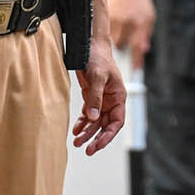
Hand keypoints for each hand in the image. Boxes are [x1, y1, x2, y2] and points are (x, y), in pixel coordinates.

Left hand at [72, 38, 125, 155]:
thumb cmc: (98, 57)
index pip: (117, 121)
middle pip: (106, 125)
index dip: (108, 135)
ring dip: (88, 132)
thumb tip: (94, 118)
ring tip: (77, 142)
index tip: (98, 144)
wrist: (89, 44)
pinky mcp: (91, 96)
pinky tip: (76, 130)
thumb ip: (96, 97)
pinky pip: (88, 114)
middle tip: (87, 150)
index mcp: (119, 96)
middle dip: (97, 138)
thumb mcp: (98, 76)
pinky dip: (83, 123)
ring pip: (96, 122)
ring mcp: (101, 99)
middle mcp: (112, 100)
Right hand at [108, 0, 155, 68]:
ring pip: (110, 39)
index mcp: (139, 23)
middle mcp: (126, 22)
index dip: (136, 60)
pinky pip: (103, 30)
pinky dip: (106, 32)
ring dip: (113, 39)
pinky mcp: (104, 15)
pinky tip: (109, 27)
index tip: (135, 69)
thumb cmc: (138, 0)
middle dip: (122, 47)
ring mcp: (114, 19)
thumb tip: (144, 49)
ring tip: (116, 33)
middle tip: (123, 43)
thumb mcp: (148, 16)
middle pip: (120, 45)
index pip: (137, 46)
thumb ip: (145, 34)